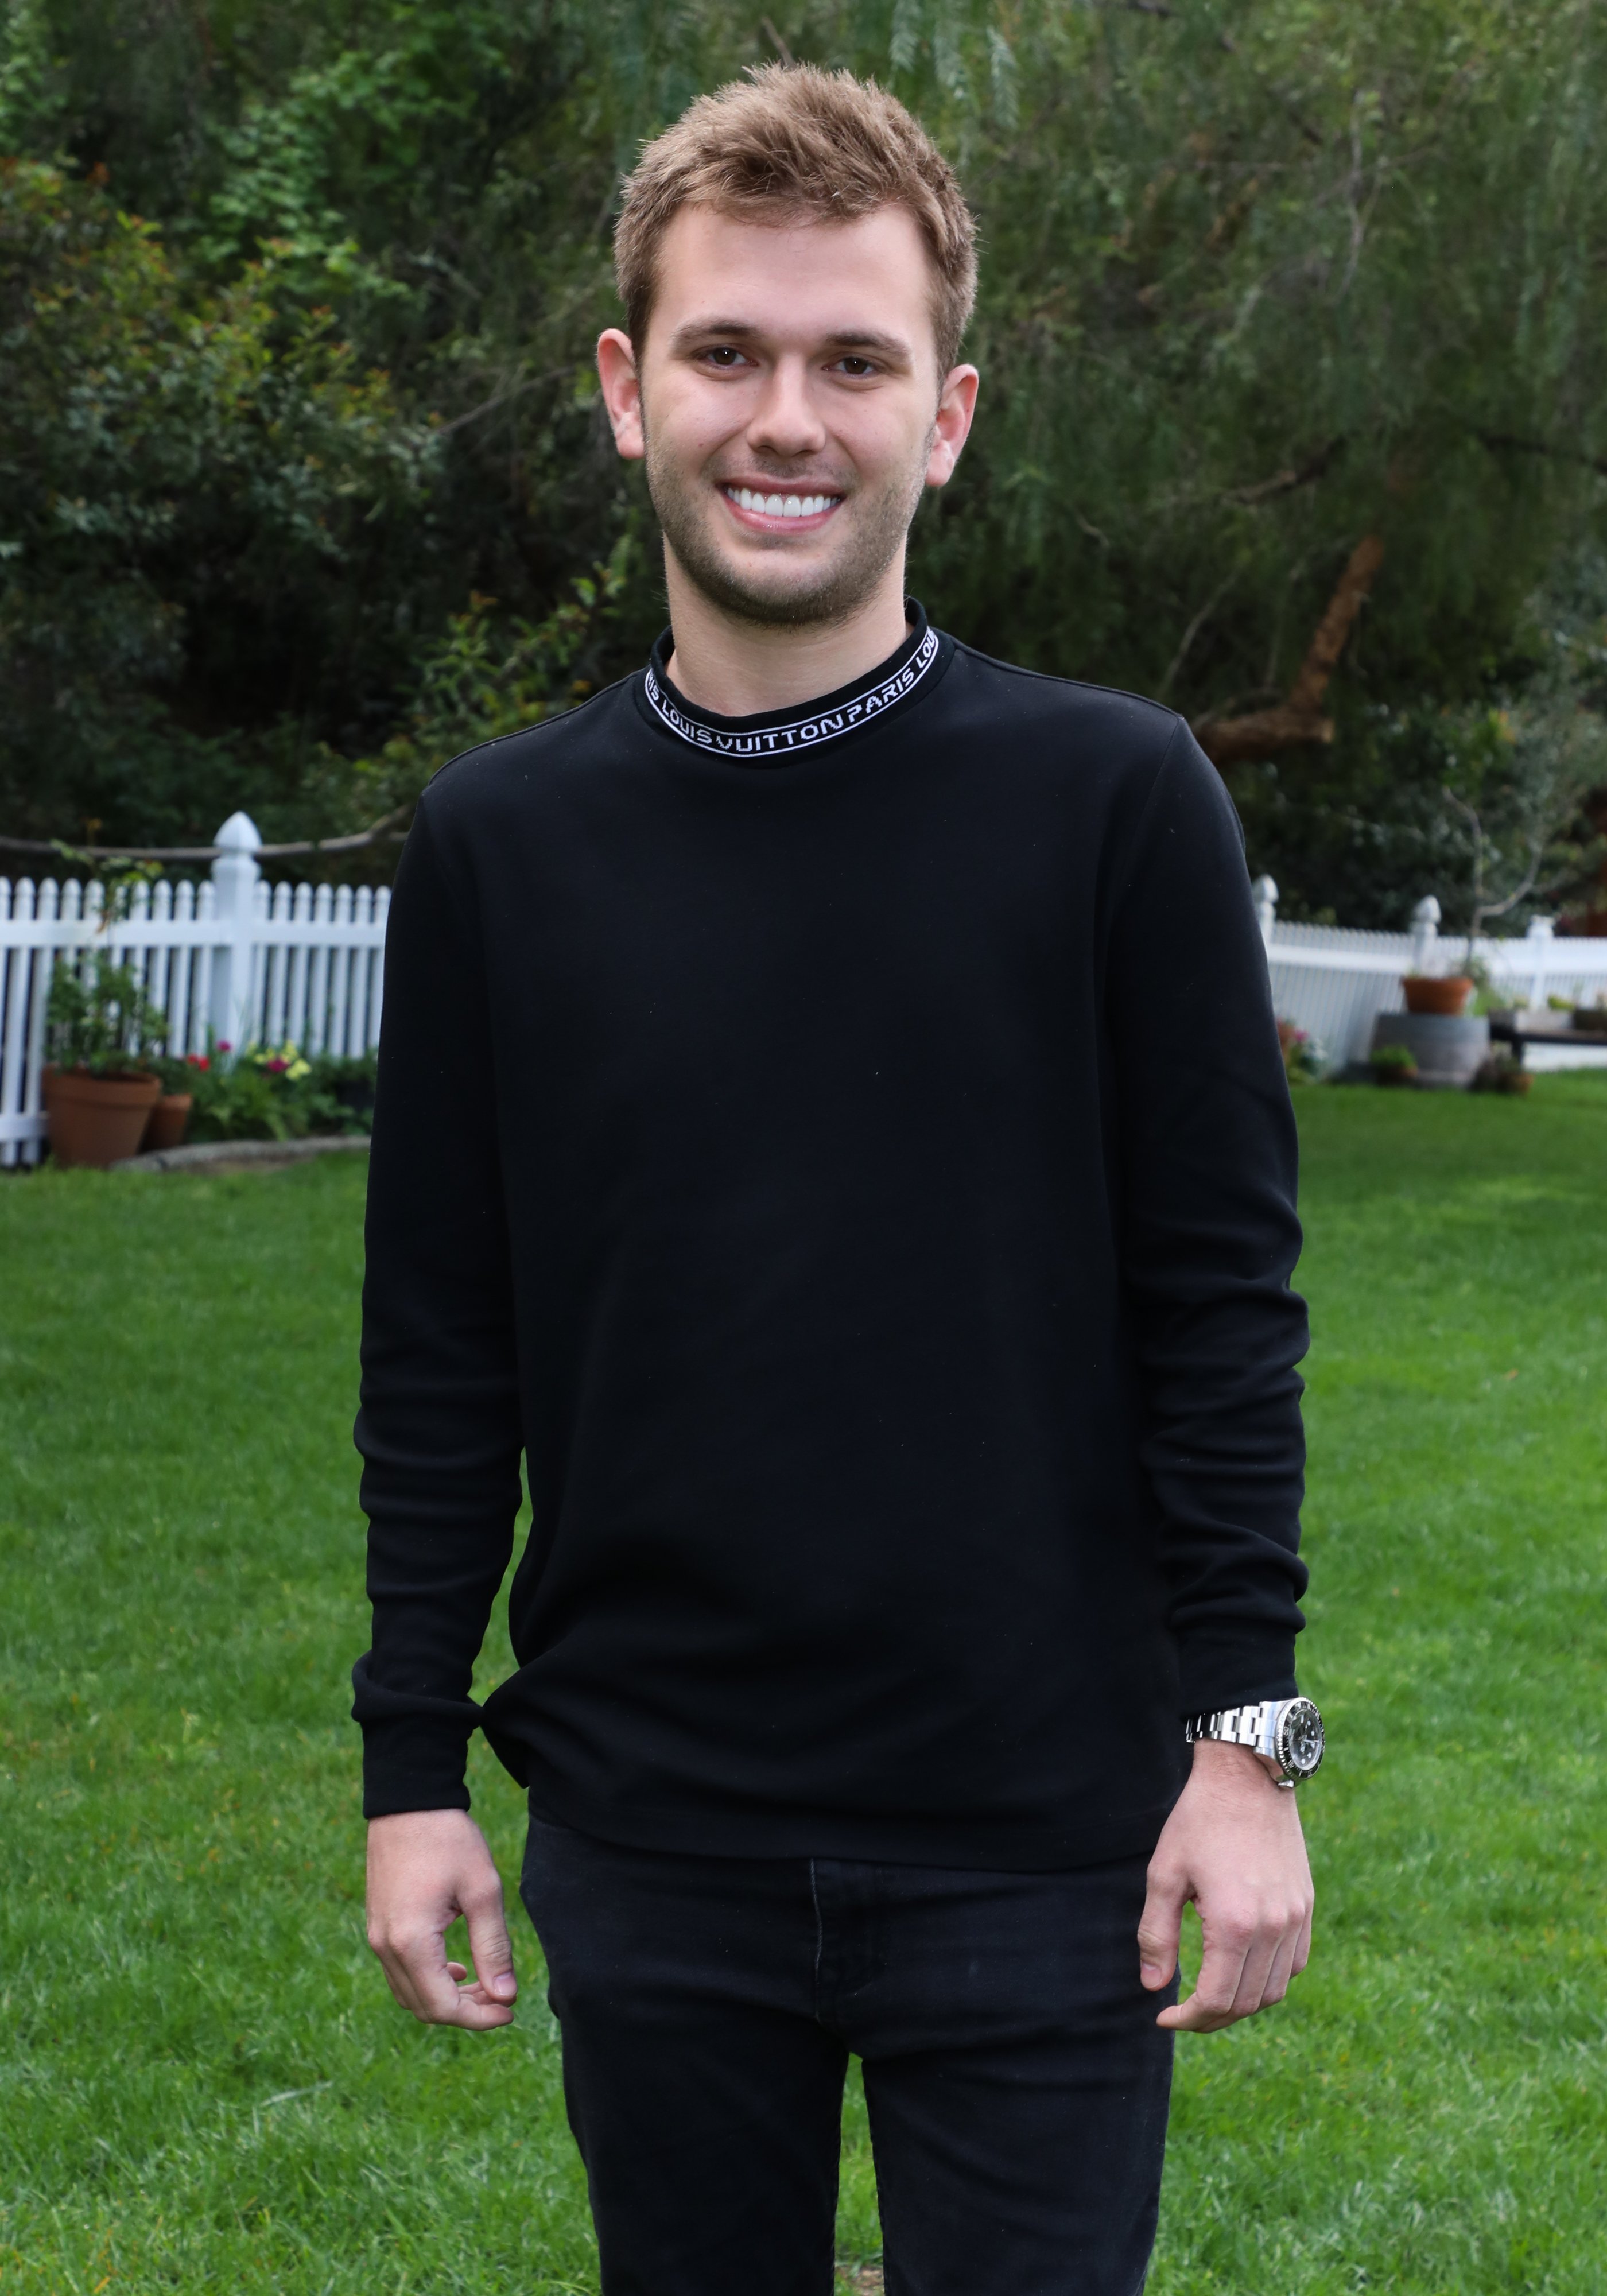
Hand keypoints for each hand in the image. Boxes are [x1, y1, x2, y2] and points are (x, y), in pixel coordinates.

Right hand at [366, 1807, 517, 2028]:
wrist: (409, 1800)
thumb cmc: (449, 1839)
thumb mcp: (482, 1890)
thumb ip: (493, 1947)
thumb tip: (506, 1996)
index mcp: (411, 1942)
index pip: (443, 2007)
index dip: (479, 2019)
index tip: (510, 2011)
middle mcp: (385, 1947)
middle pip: (424, 2008)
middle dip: (466, 2011)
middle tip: (503, 1997)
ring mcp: (376, 1937)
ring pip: (410, 1993)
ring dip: (447, 1997)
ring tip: (485, 1983)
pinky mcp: (377, 1925)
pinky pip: (400, 1972)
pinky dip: (429, 1980)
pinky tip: (457, 1966)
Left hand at [1138, 1738, 1313, 2031]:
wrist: (1248, 1775)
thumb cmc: (1199, 1820)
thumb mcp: (1164, 1873)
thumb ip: (1157, 1935)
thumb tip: (1154, 1987)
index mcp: (1235, 1924)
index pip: (1215, 2000)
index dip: (1188, 2019)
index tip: (1164, 2016)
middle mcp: (1273, 1929)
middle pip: (1246, 2003)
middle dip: (1210, 2018)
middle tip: (1182, 2012)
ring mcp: (1295, 1919)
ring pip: (1274, 1990)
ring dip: (1241, 2002)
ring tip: (1210, 1994)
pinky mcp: (1305, 1906)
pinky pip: (1294, 1964)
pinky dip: (1269, 1979)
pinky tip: (1241, 1968)